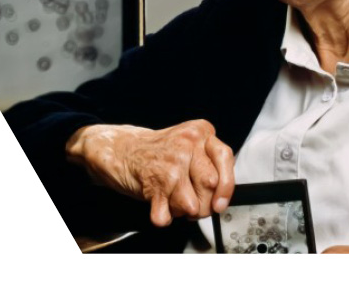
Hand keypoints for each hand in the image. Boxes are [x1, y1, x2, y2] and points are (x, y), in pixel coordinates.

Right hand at [65, 119, 234, 226]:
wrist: (121, 149)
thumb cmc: (159, 152)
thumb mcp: (190, 147)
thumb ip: (209, 164)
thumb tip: (222, 196)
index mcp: (200, 131)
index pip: (225, 158)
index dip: (226, 185)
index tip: (221, 202)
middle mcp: (187, 143)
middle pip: (210, 186)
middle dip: (203, 203)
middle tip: (191, 199)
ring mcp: (171, 161)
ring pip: (191, 204)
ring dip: (181, 210)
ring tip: (171, 197)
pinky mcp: (154, 181)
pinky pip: (166, 215)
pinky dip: (163, 216)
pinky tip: (159, 203)